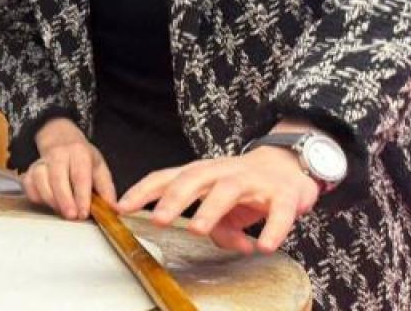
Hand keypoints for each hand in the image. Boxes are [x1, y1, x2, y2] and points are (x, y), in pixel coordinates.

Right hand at [22, 118, 116, 220]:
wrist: (60, 139)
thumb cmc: (82, 158)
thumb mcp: (98, 167)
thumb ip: (106, 188)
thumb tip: (114, 209)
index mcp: (78, 152)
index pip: (79, 175)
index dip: (81, 195)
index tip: (84, 213)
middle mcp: (58, 154)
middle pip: (57, 177)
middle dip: (64, 199)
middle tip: (72, 216)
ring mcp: (41, 161)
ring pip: (39, 179)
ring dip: (50, 199)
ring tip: (61, 211)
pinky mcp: (30, 170)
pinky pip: (28, 184)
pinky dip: (36, 196)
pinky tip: (47, 203)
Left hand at [117, 147, 319, 254]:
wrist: (289, 164)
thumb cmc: (245, 185)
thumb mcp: (222, 204)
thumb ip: (215, 226)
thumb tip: (217, 242)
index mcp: (202, 173)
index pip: (166, 177)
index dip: (143, 191)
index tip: (121, 207)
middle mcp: (223, 172)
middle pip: (193, 178)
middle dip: (173, 198)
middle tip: (157, 219)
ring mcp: (253, 180)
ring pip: (228, 189)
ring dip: (211, 209)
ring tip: (196, 230)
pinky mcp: (284, 193)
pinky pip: (279, 211)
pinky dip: (272, 228)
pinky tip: (262, 246)